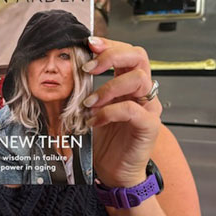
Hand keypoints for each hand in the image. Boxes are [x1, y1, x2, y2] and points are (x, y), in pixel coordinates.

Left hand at [82, 37, 161, 187]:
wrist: (114, 172)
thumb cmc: (104, 141)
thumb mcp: (91, 109)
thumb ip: (86, 90)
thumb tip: (65, 70)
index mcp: (128, 84)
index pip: (127, 52)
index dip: (110, 44)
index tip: (89, 43)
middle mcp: (142, 92)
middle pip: (139, 56)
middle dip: (112, 55)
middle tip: (89, 67)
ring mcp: (149, 108)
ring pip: (138, 79)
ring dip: (108, 87)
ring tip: (89, 103)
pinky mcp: (149, 126)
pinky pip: (133, 110)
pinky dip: (110, 112)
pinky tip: (95, 121)